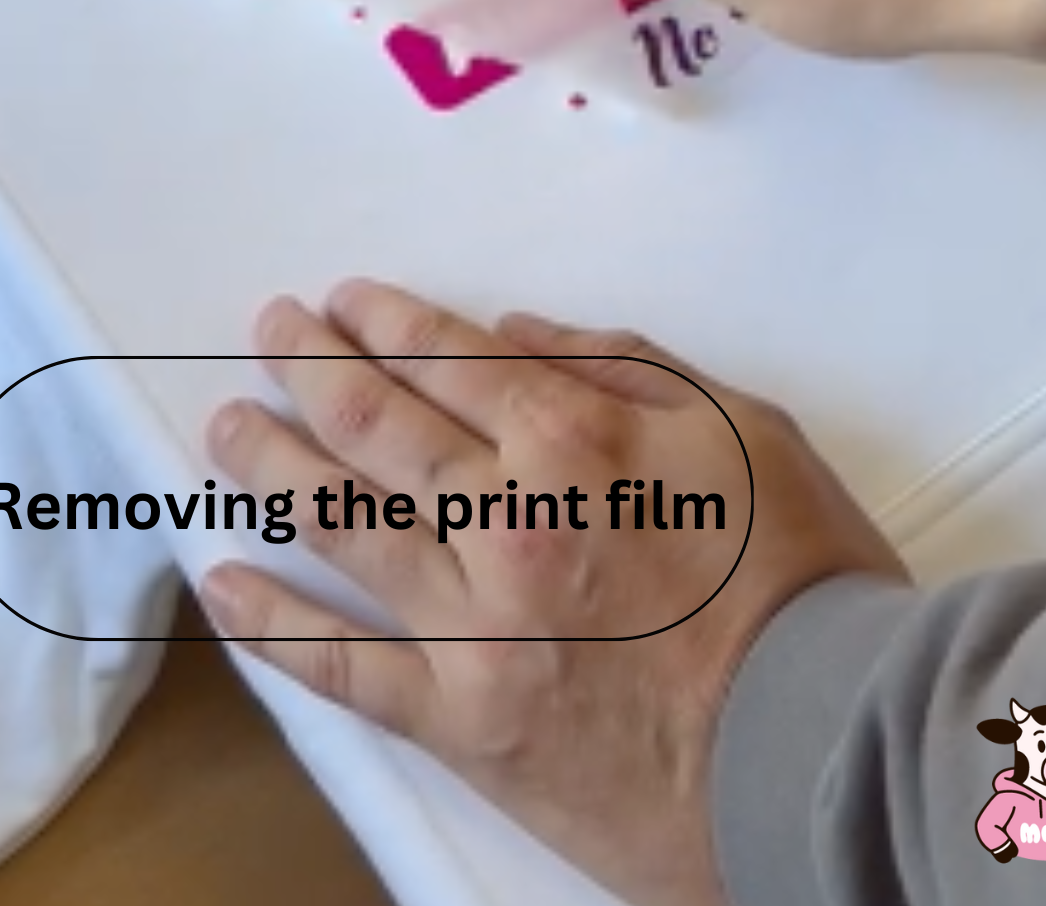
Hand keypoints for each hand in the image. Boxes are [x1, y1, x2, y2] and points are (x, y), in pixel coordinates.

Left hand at [201, 282, 905, 905]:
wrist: (823, 743)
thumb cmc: (800, 572)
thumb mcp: (742, 425)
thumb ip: (625, 365)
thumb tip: (514, 335)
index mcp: (573, 437)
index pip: (446, 360)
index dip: (382, 322)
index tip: (340, 302)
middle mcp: (504, 518)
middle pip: (378, 427)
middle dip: (312, 368)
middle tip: (267, 331)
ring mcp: (473, 624)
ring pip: (342, 527)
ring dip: (273, 467)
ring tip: (228, 426)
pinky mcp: (462, 719)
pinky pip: (344, 670)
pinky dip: (274, 627)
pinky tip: (222, 585)